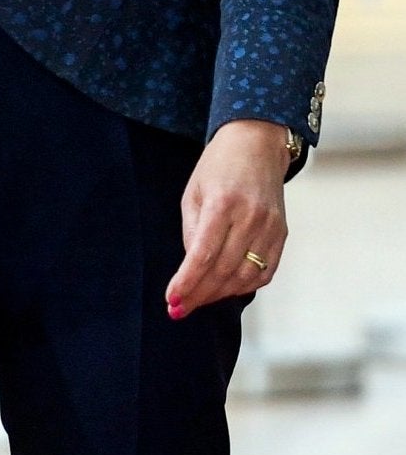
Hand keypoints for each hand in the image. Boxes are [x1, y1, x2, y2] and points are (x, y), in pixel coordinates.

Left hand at [167, 118, 289, 318]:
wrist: (257, 145)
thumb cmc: (217, 166)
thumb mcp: (193, 192)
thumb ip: (191, 230)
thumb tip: (191, 266)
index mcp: (223, 204)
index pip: (202, 255)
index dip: (187, 282)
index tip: (172, 300)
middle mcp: (251, 218)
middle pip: (223, 270)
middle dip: (199, 294)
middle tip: (179, 309)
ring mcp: (271, 228)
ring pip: (246, 276)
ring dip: (220, 295)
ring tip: (198, 301)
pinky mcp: (282, 234)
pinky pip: (265, 271)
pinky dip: (245, 286)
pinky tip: (226, 290)